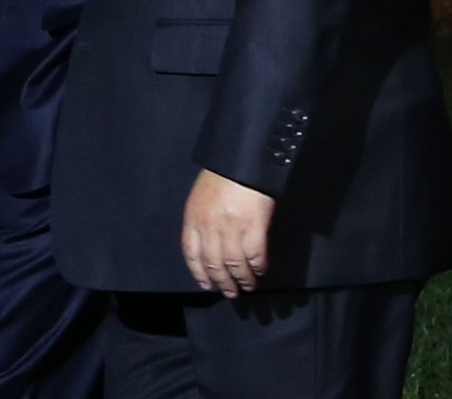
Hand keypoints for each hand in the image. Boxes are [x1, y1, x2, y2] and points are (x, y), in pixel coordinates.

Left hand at [182, 169, 274, 298]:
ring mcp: (231, 229)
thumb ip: (202, 217)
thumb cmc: (222, 173)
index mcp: (193, 217)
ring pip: (234, 265)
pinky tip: (260, 270)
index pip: (191, 253)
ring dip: (241, 280)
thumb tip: (210, 241)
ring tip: (247, 287)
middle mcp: (209, 227)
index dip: (199, 272)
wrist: (244, 158)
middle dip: (222, 282)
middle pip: (213, 264)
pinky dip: (257, 267)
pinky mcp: (253, 228)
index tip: (206, 284)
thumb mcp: (202, 195)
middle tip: (231, 293)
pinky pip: (254, 256)